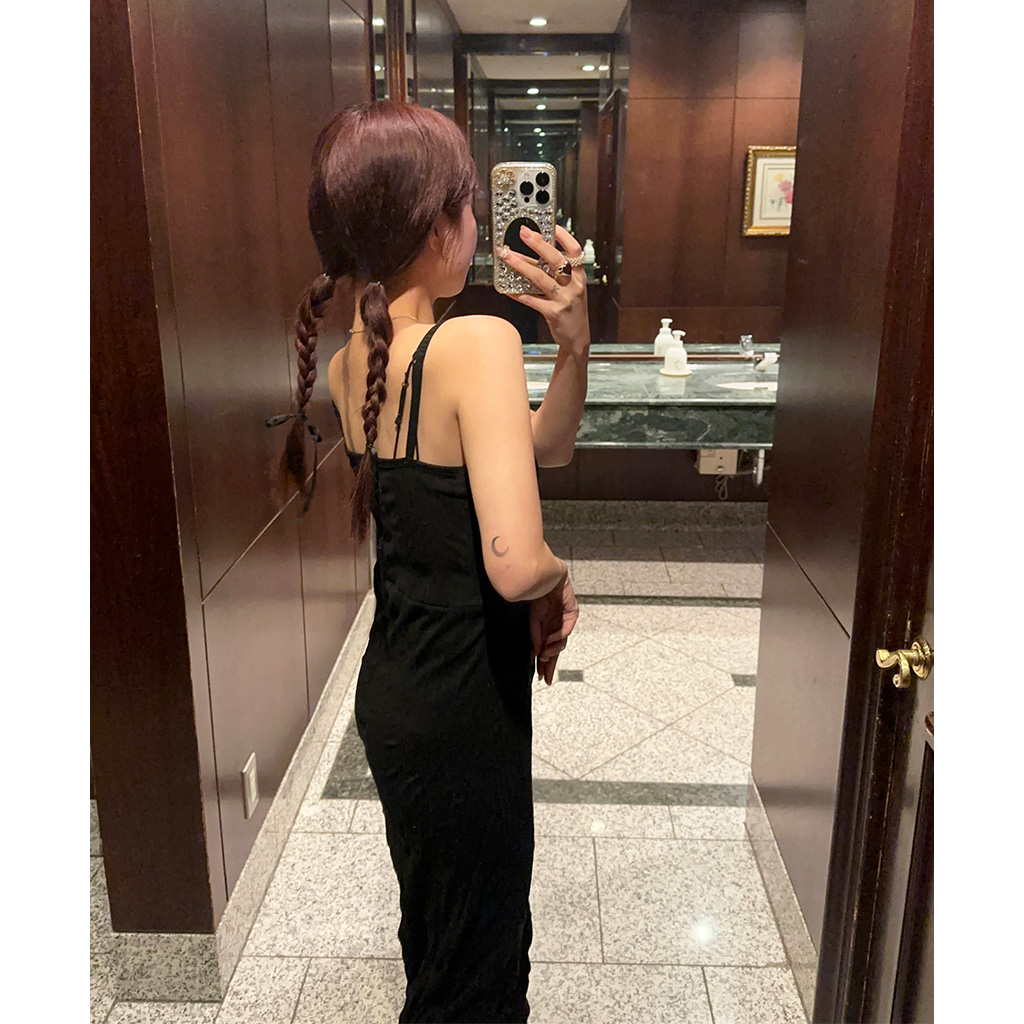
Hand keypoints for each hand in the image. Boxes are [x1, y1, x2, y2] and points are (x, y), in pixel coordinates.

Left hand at [498, 224, 590, 353]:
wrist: (577, 337)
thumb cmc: (571, 309)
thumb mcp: (571, 289)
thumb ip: (556, 273)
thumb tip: (531, 255)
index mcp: (579, 276)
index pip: (575, 251)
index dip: (564, 236)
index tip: (551, 224)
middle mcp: (574, 286)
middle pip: (556, 260)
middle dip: (538, 244)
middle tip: (523, 232)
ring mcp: (564, 300)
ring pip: (540, 278)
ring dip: (521, 265)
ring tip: (507, 255)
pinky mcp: (553, 313)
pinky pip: (531, 300)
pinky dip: (517, 293)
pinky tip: (506, 288)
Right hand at [529, 563, 578, 685]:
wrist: (545, 577)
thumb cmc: (538, 595)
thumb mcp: (533, 620)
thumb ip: (536, 637)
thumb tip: (536, 655)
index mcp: (547, 628)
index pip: (546, 650)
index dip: (543, 664)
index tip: (540, 677)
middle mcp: (557, 626)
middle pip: (556, 650)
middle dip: (550, 664)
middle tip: (545, 678)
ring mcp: (565, 620)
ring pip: (562, 642)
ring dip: (553, 651)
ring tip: (544, 656)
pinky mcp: (572, 613)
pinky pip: (565, 629)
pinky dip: (557, 637)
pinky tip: (549, 640)